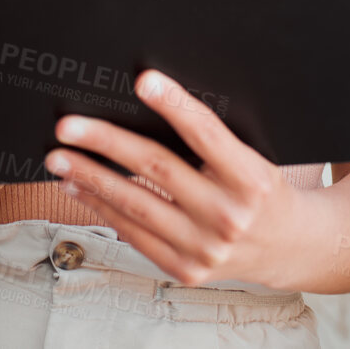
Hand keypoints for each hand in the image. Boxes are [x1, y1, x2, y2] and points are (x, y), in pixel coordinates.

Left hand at [43, 69, 300, 288]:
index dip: (174, 104)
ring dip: (90, 178)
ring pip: (135, 205)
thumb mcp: (252, 159)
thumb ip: (209, 140)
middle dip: (105, 143)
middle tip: (68, 126)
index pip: (206, 133)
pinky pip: (134, 234)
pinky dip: (101, 209)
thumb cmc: (263, 192)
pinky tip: (79, 189)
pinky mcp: (186, 269)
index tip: (143, 80)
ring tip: (61, 158)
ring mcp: (205, 248)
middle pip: (157, 169)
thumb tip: (150, 103)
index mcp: (251, 179)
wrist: (288, 248)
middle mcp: (228, 216)